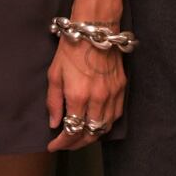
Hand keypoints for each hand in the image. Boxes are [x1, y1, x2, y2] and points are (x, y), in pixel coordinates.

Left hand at [46, 37, 124, 152]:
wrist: (95, 29)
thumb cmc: (71, 48)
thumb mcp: (54, 74)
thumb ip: (54, 102)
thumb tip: (55, 123)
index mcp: (78, 96)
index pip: (71, 131)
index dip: (61, 143)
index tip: (53, 146)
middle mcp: (97, 99)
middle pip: (89, 134)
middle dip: (76, 144)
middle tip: (65, 145)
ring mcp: (112, 94)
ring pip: (104, 127)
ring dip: (91, 136)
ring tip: (79, 136)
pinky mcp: (122, 88)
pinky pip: (115, 115)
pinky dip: (105, 124)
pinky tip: (96, 124)